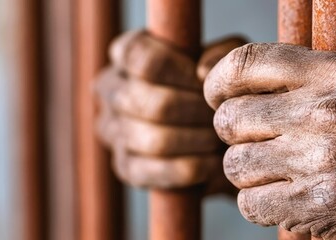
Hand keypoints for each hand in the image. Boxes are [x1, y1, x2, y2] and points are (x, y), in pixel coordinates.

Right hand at [96, 30, 244, 190]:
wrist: (219, 130)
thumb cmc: (216, 86)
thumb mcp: (226, 61)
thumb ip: (220, 56)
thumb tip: (201, 72)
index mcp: (126, 53)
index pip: (140, 57)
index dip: (179, 70)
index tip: (206, 81)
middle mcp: (110, 88)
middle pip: (153, 104)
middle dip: (196, 112)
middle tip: (222, 116)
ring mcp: (111, 129)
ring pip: (156, 141)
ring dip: (197, 141)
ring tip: (220, 137)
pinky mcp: (123, 166)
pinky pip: (157, 171)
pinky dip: (191, 168)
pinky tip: (212, 162)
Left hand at [205, 42, 335, 237]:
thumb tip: (332, 62)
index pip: (250, 63)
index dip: (220, 78)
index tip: (216, 92)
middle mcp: (329, 113)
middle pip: (231, 118)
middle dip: (236, 132)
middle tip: (255, 141)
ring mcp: (323, 164)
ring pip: (236, 165)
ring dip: (250, 172)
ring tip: (276, 173)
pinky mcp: (322, 208)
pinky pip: (252, 205)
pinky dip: (263, 206)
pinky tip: (288, 202)